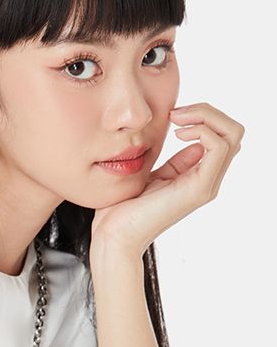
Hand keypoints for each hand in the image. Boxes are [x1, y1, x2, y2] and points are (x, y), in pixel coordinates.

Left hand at [90, 101, 244, 257]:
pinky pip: (219, 147)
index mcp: (198, 176)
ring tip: (177, 121)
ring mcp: (206, 185)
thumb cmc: (124, 208)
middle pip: (233, 132)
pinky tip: (177, 134)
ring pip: (232, 135)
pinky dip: (202, 130)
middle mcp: (208, 180)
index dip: (202, 116)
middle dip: (208, 111)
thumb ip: (174, 161)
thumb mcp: (153, 175)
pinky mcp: (199, 189)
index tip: (172, 116)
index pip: (222, 135)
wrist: (113, 235)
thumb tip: (188, 136)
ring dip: (205, 116)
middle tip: (177, 114)